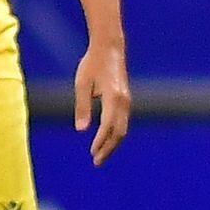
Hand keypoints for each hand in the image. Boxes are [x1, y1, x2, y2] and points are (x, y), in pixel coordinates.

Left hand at [75, 37, 130, 165]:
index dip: (101, 141)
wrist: (110, 48)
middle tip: (96, 162)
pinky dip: (115, 135)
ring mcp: (127, 101)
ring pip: (123, 129)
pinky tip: (105, 141)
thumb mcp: (82, 84)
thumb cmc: (92, 64)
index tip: (92, 153)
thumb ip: (82, 107)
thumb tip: (82, 130)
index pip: (108, 125)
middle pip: (119, 132)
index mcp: (113, 96)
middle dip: (108, 149)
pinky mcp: (126, 101)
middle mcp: (124, 101)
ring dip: (112, 144)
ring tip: (99, 155)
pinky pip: (123, 122)